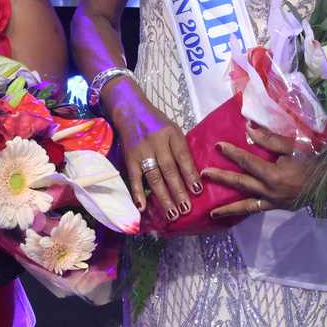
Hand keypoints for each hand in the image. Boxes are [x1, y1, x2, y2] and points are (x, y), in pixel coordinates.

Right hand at [107, 85, 200, 221]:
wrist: (131, 111)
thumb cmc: (157, 124)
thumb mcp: (173, 130)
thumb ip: (181, 149)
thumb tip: (194, 176)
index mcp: (172, 134)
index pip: (183, 157)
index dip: (190, 175)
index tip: (197, 192)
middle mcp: (157, 142)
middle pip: (169, 170)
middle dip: (179, 192)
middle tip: (186, 209)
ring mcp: (142, 151)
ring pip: (154, 177)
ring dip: (163, 197)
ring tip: (172, 214)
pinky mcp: (129, 158)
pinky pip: (134, 178)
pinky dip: (138, 193)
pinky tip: (143, 207)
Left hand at [202, 121, 309, 216]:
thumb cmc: (313, 160)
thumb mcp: (292, 146)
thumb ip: (269, 139)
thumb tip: (248, 128)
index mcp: (273, 175)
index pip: (247, 162)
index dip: (231, 153)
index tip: (218, 146)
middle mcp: (270, 192)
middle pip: (241, 184)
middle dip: (221, 179)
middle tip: (203, 175)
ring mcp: (274, 203)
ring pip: (247, 205)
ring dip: (228, 208)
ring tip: (212, 212)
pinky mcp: (279, 208)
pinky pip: (258, 209)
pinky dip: (246, 211)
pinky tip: (237, 211)